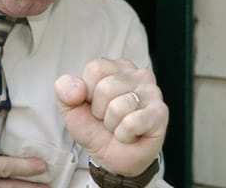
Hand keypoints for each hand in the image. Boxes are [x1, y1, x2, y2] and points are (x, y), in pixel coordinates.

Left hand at [54, 58, 168, 176]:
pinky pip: (131, 123)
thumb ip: (65, 90)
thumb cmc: (97, 129)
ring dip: (112, 125)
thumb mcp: (71, 108)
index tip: (94, 105)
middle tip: (108, 119)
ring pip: (117, 107)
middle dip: (99, 111)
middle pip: (105, 88)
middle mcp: (138, 74)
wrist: (113, 158)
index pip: (95, 69)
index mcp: (116, 67)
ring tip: (119, 126)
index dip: (87, 93)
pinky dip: (124, 135)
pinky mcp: (160, 113)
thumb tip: (77, 89)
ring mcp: (152, 92)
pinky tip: (130, 134)